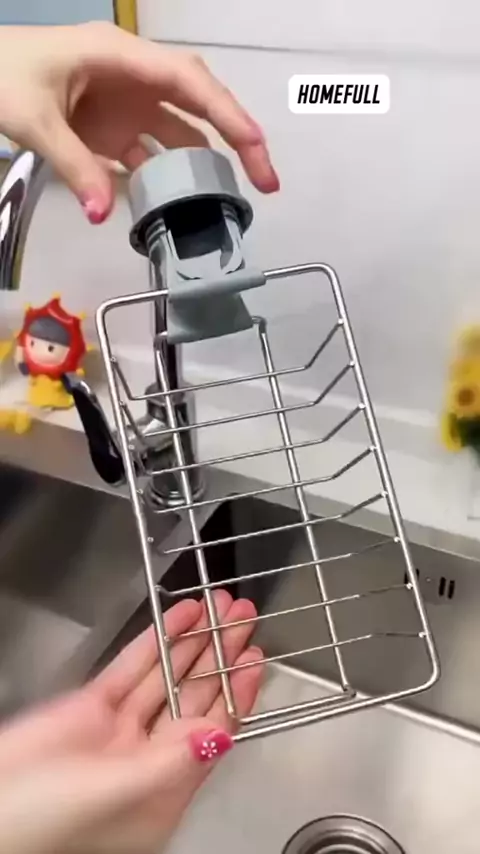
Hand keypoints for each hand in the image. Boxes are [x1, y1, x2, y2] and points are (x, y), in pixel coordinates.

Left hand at [0, 22, 278, 222]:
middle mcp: (134, 77)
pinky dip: (164, 178)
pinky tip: (176, 205)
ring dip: (205, 164)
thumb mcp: (34, 119)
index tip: (256, 148)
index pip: (189, 82)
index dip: (227, 113)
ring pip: (181, 130)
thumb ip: (74, 165)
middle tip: (265, 181)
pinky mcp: (114, 127)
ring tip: (230, 200)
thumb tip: (105, 216)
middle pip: (200, 103)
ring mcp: (126, 103)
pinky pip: (151, 152)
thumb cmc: (2, 76)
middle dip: (236, 138)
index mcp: (121, 58)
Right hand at [0, 591, 262, 853]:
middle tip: (242, 617)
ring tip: (220, 606)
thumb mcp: (114, 794)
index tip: (254, 657)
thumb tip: (219, 736)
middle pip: (195, 697)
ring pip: (167, 676)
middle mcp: (148, 755)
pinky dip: (157, 640)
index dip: (237, 691)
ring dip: (195, 640)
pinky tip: (180, 615)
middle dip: (221, 655)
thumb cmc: (42, 824)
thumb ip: (170, 762)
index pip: (215, 732)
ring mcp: (120, 729)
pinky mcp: (92, 706)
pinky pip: (133, 668)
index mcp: (164, 789)